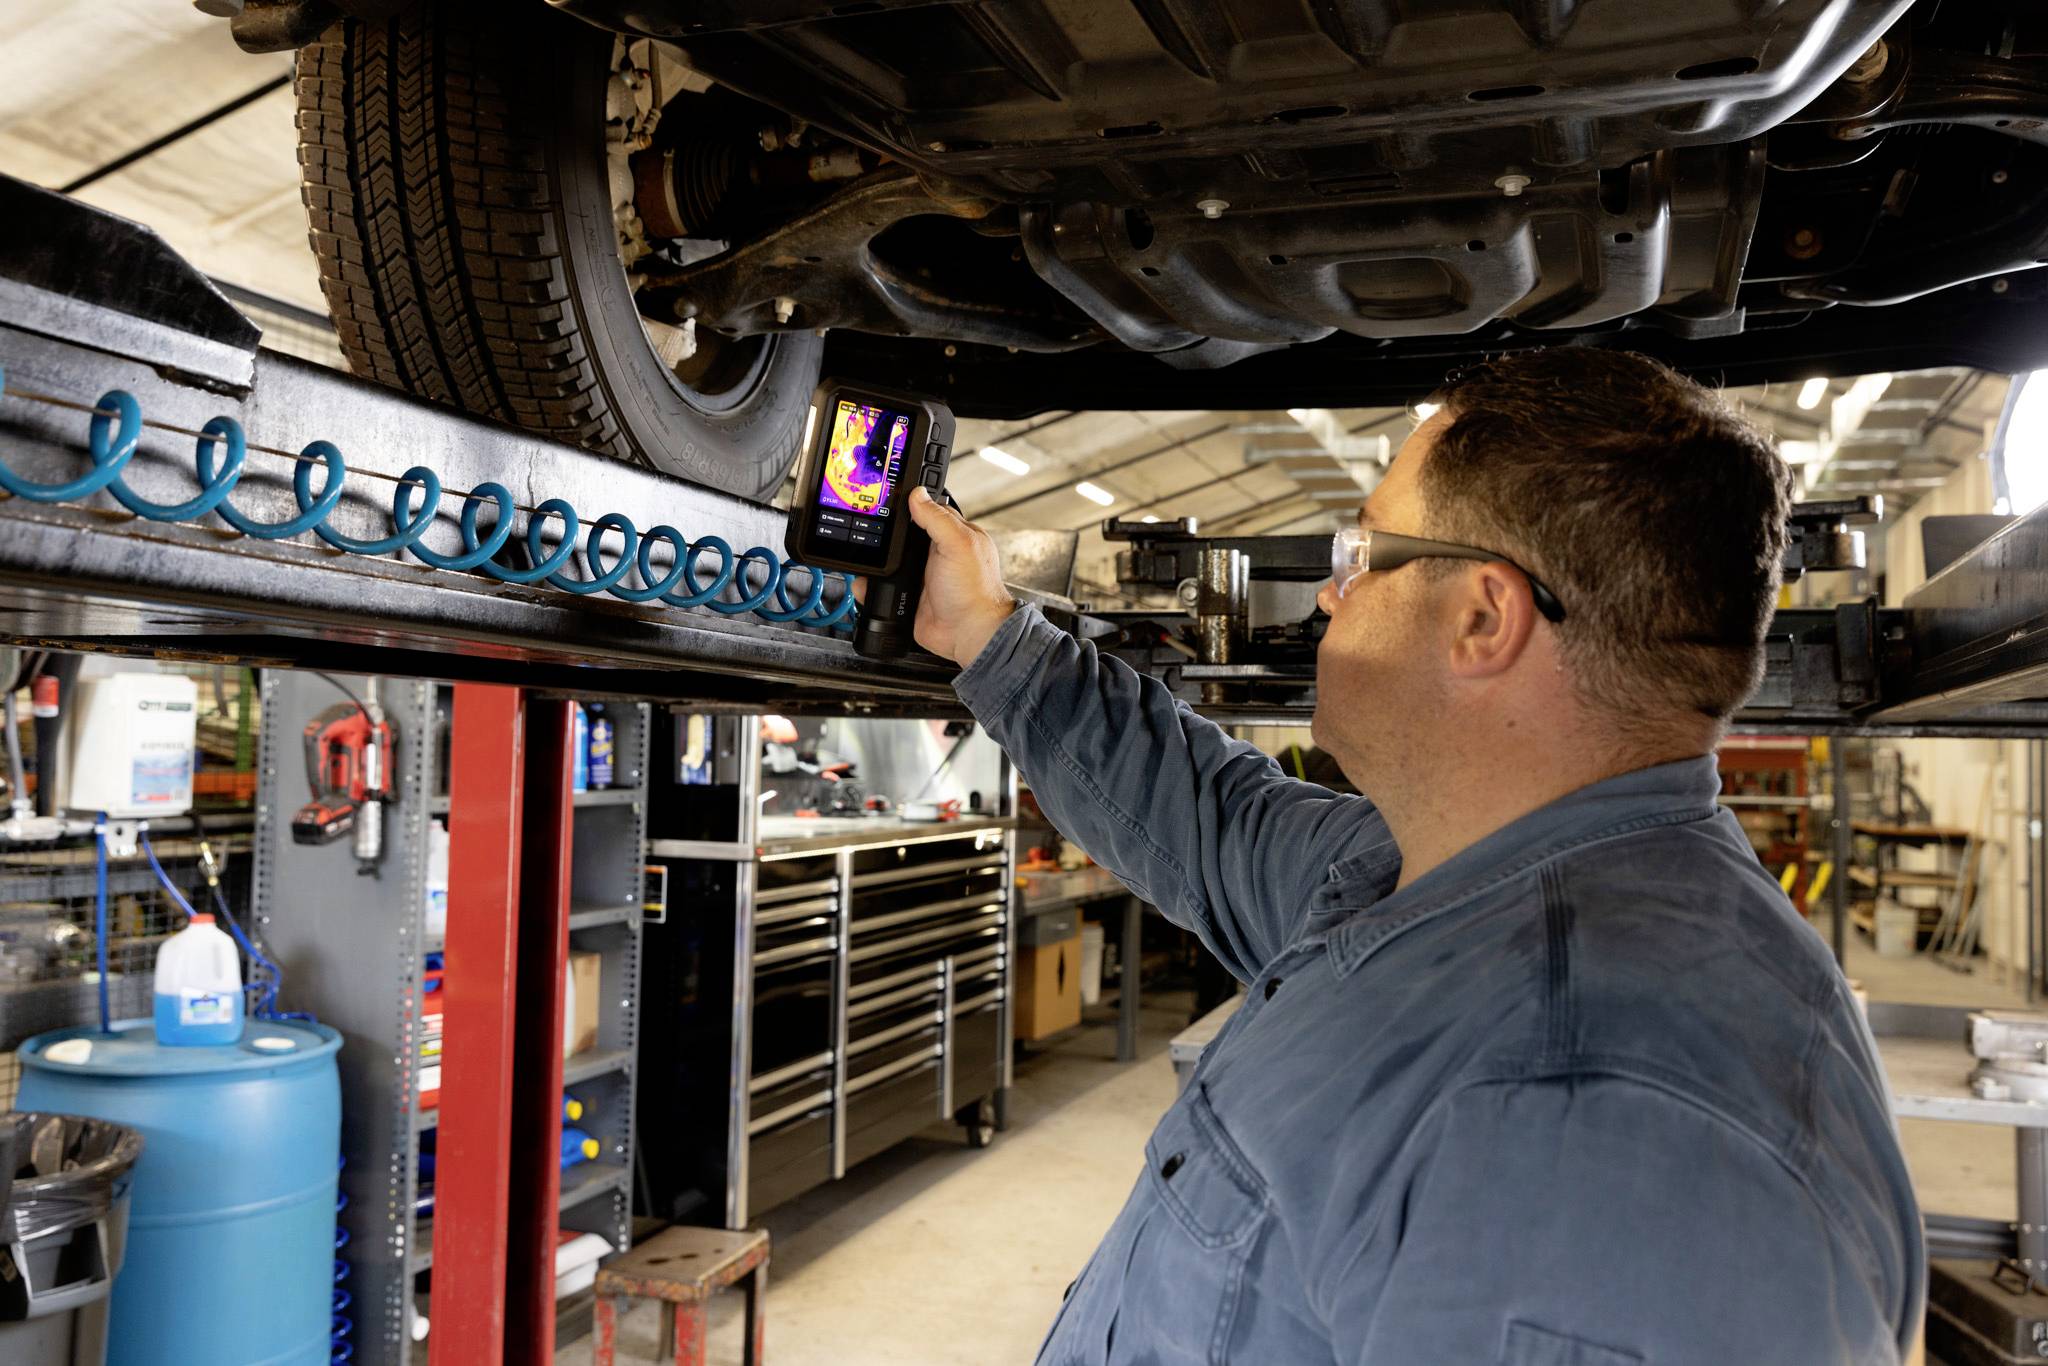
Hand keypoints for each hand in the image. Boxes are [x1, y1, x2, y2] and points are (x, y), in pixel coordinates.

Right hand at [856, 486, 1014, 665]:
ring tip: (863, 556)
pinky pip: (883, 588)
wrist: (968, 634)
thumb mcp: (958, 544)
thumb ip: (937, 518)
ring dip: (876, 562)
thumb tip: (917, 494)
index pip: (927, 510)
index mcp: (952, 536)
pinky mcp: (908, 596)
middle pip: (903, 535)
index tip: (887, 497)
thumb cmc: (975, 591)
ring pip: (890, 561)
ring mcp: (921, 575)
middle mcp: (936, 554)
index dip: (909, 503)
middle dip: (886, 535)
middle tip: (870, 529)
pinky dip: (871, 586)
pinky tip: (864, 583)